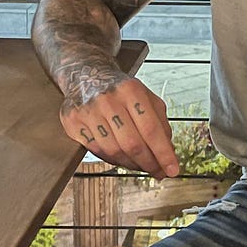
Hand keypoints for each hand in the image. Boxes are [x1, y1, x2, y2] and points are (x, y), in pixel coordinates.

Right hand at [60, 73, 178, 178]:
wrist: (87, 75)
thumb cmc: (121, 91)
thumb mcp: (147, 98)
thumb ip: (160, 124)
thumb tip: (168, 154)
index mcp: (131, 91)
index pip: (151, 129)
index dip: (163, 153)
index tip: (172, 170)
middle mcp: (108, 99)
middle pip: (132, 144)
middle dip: (149, 163)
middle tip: (158, 172)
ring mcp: (88, 111)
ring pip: (114, 151)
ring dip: (131, 164)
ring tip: (141, 165)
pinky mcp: (73, 122)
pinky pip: (97, 151)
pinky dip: (113, 160)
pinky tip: (122, 158)